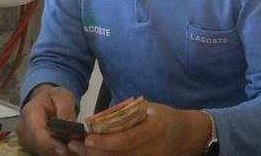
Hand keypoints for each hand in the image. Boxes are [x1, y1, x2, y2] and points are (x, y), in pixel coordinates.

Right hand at [16, 84, 77, 155]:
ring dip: (55, 152)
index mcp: (30, 112)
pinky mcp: (29, 145)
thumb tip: (69, 124)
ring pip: (40, 151)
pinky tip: (65, 149)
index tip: (64, 150)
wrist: (44, 100)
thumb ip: (66, 109)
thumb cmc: (53, 97)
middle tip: (73, 151)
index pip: (36, 132)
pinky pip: (41, 152)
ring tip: (72, 149)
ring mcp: (24, 138)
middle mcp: (23, 127)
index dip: (49, 144)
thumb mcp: (63, 96)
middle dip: (56, 150)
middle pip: (37, 145)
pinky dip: (53, 152)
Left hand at [67, 102, 211, 155]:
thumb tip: (96, 122)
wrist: (186, 135)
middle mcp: (154, 149)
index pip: (127, 139)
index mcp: (156, 128)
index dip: (105, 141)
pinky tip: (94, 155)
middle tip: (73, 145)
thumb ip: (125, 116)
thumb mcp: (148, 109)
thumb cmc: (164, 117)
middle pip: (119, 155)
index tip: (86, 137)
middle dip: (94, 152)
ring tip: (78, 151)